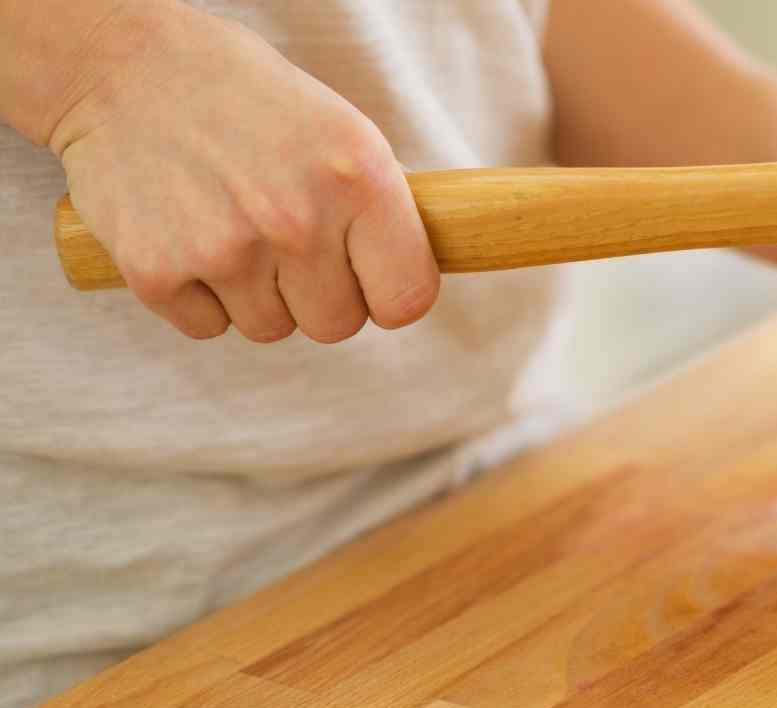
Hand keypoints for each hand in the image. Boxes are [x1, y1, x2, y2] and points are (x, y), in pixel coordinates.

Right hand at [47, 2, 438, 341]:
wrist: (119, 65)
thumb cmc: (243, 98)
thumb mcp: (338, 129)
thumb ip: (377, 205)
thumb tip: (413, 273)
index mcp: (358, 177)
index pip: (407, 299)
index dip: (387, 294)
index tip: (368, 279)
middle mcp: (297, 217)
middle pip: (336, 325)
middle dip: (317, 295)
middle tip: (285, 242)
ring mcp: (224, 248)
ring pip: (271, 328)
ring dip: (256, 294)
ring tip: (232, 226)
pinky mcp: (157, 271)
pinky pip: (208, 327)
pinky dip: (198, 295)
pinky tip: (187, 233)